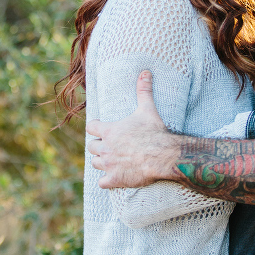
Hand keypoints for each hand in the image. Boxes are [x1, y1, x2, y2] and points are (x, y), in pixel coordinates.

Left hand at [86, 70, 179, 187]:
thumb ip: (143, 91)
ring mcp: (109, 164)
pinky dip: (106, 181)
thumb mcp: (147, 109)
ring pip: (95, 163)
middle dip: (97, 146)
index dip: (94, 127)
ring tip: (109, 161)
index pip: (91, 127)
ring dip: (101, 162)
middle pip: (91, 147)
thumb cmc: (154, 132)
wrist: (163, 155)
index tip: (99, 127)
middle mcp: (105, 147)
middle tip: (106, 146)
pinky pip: (102, 182)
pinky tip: (112, 178)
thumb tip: (145, 72)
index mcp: (110, 130)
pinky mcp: (115, 179)